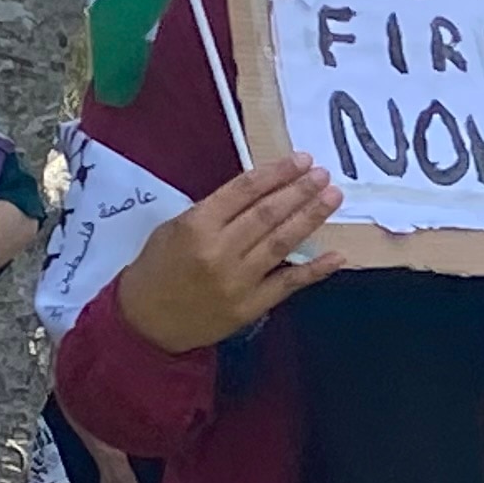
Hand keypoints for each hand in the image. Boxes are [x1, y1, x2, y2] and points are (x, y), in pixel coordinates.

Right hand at [116, 154, 341, 354]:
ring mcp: (238, 280)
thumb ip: (212, 212)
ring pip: (281, 243)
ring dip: (310, 218)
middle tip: (324, 175)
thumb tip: (257, 194)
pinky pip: (288, 284)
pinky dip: (314, 270)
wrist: (147, 322)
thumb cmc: (158, 269)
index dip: (276, 173)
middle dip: (299, 191)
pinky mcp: (251, 306)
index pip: (244, 191)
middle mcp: (220, 250)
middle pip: (268, 214)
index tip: (301, 160)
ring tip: (332, 199)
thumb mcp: (173, 229)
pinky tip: (336, 255)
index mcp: (197, 225)